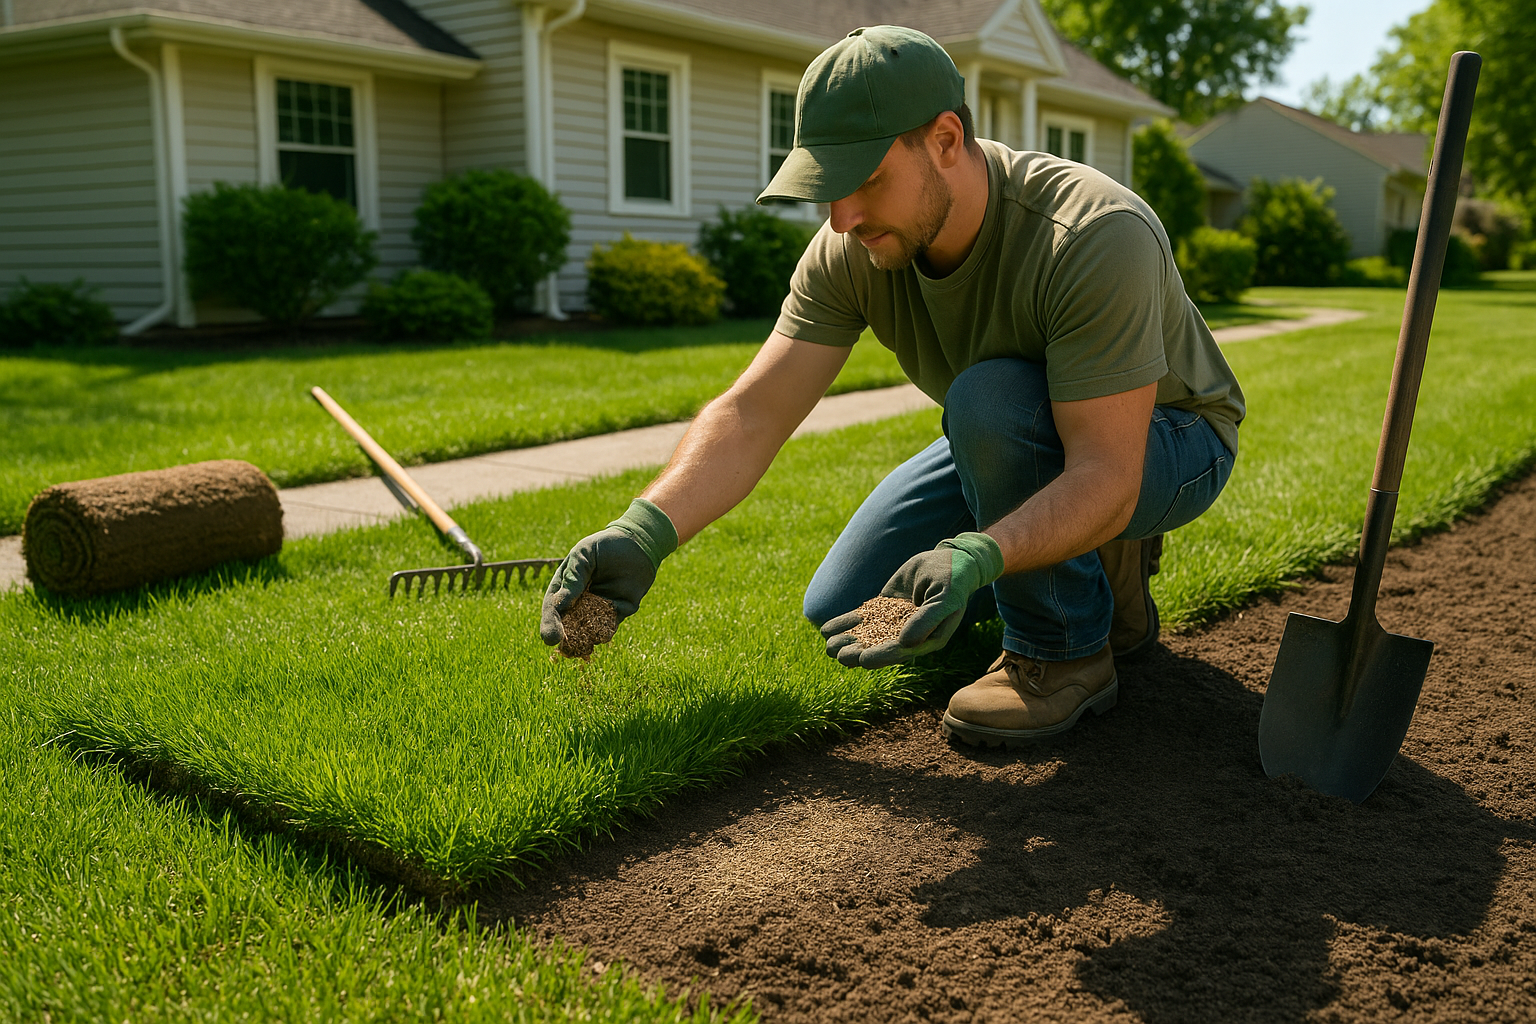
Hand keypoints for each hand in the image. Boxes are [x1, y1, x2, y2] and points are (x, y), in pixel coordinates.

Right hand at [540, 498, 676, 648]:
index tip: (550, 639)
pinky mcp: (617, 612)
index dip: (550, 624)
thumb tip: (561, 604)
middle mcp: (578, 602)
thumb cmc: (605, 545)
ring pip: (587, 631)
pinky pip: (608, 627)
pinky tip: (602, 635)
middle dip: (566, 638)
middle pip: (567, 625)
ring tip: (581, 647)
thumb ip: (573, 578)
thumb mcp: (583, 555)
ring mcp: (597, 609)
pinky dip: (604, 633)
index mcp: (564, 588)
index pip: (553, 608)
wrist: (636, 543)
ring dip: (584, 640)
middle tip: (565, 648)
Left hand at [820, 532, 1004, 668]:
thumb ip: (927, 620)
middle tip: (837, 654)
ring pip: (867, 634)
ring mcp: (894, 621)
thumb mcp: (945, 598)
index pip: (900, 651)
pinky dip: (845, 622)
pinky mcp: (884, 607)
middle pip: (879, 646)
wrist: (951, 560)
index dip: (880, 656)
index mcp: (926, 639)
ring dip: (848, 640)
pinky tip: (827, 629)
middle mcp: (908, 634)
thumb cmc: (953, 580)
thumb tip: (905, 643)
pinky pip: (862, 617)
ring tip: (828, 645)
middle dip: (858, 651)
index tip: (861, 660)